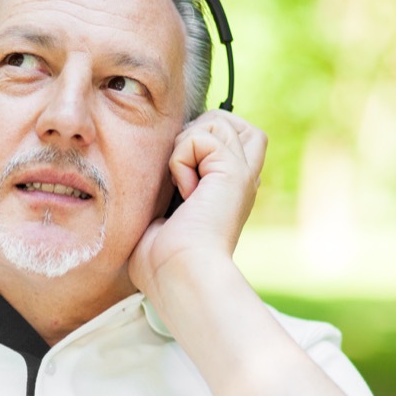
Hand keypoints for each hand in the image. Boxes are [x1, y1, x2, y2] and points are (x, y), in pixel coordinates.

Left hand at [129, 110, 266, 296]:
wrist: (177, 274)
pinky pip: (201, 137)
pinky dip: (180, 161)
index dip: (197, 142)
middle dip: (200, 130)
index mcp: (225, 190)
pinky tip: (184, 192)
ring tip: (182, 185)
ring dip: (186, 145)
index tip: (177, 179)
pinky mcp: (235, 172)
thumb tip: (154, 171)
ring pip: (218, 121)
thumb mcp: (160, 216)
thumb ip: (165, 188)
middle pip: (232, 122)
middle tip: (180, 171)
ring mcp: (241, 174)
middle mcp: (240, 179)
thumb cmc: (160, 261)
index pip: (224, 139)